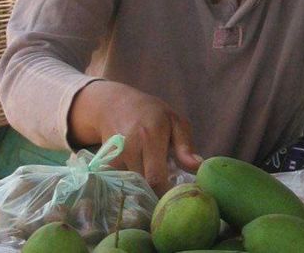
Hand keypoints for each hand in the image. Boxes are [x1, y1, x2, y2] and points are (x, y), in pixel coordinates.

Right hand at [68, 80, 202, 194]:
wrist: (116, 105)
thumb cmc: (153, 114)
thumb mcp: (176, 122)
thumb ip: (186, 147)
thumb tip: (199, 167)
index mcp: (151, 137)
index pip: (155, 177)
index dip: (166, 192)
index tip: (178, 197)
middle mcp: (129, 148)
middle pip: (142, 185)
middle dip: (157, 194)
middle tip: (169, 197)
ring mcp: (113, 157)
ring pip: (130, 186)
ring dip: (143, 191)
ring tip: (155, 187)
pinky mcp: (103, 163)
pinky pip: (119, 183)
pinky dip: (130, 186)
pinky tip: (139, 182)